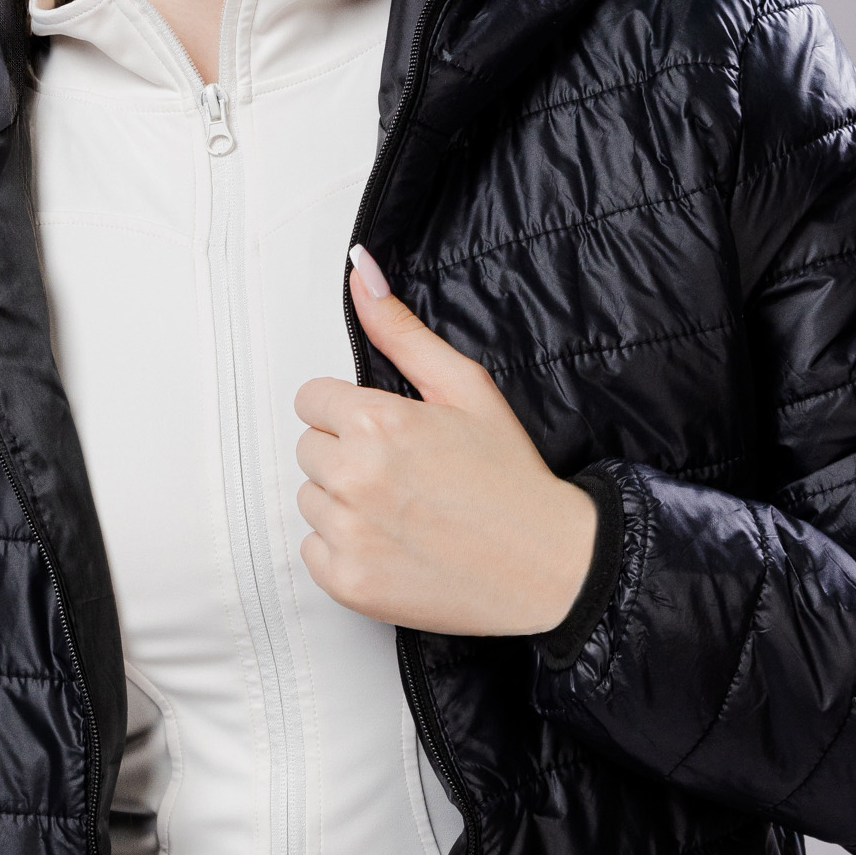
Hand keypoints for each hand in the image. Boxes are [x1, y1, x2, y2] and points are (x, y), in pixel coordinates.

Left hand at [292, 245, 597, 637]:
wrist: (547, 565)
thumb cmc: (510, 478)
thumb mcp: (465, 388)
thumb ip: (402, 331)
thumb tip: (360, 272)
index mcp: (377, 423)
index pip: (311, 400)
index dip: (350, 412)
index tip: (385, 432)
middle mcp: (354, 477)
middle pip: (308, 449)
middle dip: (347, 454)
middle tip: (404, 473)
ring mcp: (348, 534)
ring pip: (309, 500)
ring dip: (343, 502)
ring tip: (403, 509)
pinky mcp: (347, 582)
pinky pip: (313, 551)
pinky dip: (346, 549)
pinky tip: (394, 543)